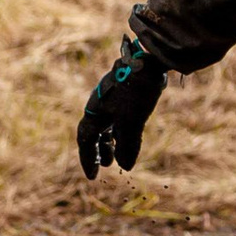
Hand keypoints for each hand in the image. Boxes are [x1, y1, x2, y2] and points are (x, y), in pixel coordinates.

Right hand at [77, 37, 167, 176]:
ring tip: (119, 154)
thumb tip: (126, 166)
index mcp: (95, 110)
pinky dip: (123, 128)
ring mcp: (113, 96)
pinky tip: (133, 133)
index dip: (88, 159)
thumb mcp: (131, 121)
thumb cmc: (136, 90)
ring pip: (108, 123)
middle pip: (95, 131)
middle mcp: (100, 103)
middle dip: (99, 150)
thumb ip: (127, 145)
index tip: (93, 176)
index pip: (85, 139)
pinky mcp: (127, 90)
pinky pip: (119, 115)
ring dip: (112, 140)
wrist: (149, 59)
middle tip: (108, 165)